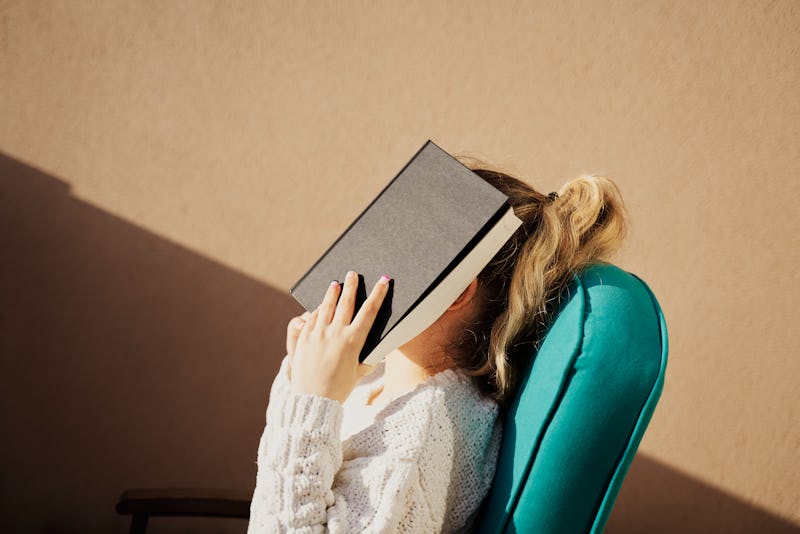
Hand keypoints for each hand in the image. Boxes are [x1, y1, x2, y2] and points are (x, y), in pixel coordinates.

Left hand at [287, 271, 389, 402]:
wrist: (312, 400)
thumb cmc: (339, 389)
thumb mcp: (358, 374)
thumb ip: (369, 361)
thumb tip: (379, 353)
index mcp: (353, 341)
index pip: (369, 311)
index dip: (378, 294)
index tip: (384, 281)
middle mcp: (335, 333)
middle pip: (346, 302)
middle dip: (352, 285)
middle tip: (353, 273)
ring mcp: (317, 334)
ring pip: (325, 306)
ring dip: (332, 293)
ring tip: (335, 284)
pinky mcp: (303, 338)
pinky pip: (310, 319)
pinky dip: (316, 311)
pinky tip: (318, 308)